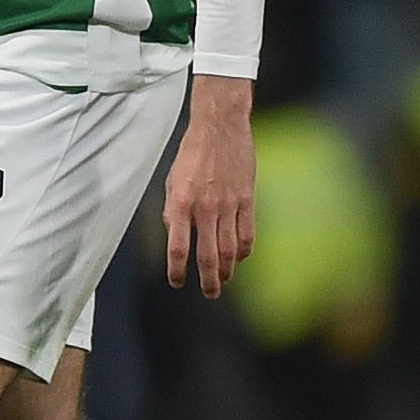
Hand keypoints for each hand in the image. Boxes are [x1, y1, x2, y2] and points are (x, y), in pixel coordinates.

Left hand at [163, 74, 255, 297]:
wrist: (220, 126)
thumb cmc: (191, 153)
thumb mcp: (171, 180)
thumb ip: (173, 211)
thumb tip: (176, 238)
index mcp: (181, 202)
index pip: (178, 248)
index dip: (177, 270)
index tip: (177, 282)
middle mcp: (205, 207)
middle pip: (208, 256)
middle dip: (208, 280)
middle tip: (209, 293)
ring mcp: (229, 205)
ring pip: (230, 250)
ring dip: (227, 270)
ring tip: (223, 281)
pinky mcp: (248, 200)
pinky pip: (248, 234)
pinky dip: (244, 251)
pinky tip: (239, 258)